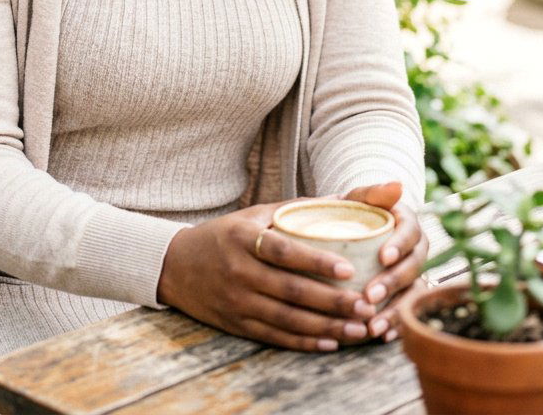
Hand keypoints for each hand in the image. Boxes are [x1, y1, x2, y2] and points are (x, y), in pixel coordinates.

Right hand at [157, 202, 376, 351]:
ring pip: (288, 319)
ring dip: (326, 328)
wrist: (175, 265)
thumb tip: (341, 199)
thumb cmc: (224, 235)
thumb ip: (295, 210)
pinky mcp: (236, 324)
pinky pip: (275, 337)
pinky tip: (330, 343)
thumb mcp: (252, 215)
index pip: (284, 252)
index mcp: (244, 239)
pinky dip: (304, 342)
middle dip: (333, 302)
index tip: (349, 268)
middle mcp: (239, 271)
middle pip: (292, 291)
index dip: (316, 261)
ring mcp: (237, 301)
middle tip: (366, 307)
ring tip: (358, 330)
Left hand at [343, 182, 427, 342]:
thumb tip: (398, 184)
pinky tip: (382, 336)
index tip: (382, 257)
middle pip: (413, 267)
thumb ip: (374, 192)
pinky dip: (396, 324)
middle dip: (393, 283)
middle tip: (370, 295)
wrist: (350, 229)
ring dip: (395, 311)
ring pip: (412, 294)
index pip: (410, 234)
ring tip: (373, 325)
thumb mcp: (359, 198)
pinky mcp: (406, 294)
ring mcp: (414, 274)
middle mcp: (417, 250)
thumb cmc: (354, 211)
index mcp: (409, 223)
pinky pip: (407, 311)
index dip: (399, 246)